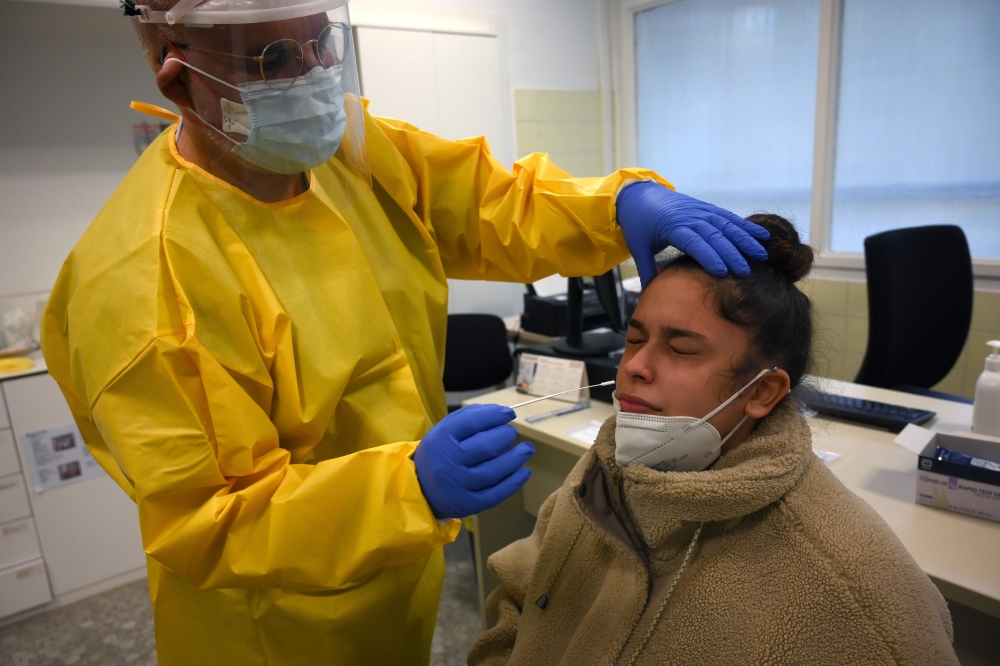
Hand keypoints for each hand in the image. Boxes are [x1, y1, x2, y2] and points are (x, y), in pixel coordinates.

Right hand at [414, 404, 533, 518]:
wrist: (421, 488)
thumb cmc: (440, 453)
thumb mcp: (445, 430)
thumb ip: (471, 417)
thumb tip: (503, 412)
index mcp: (440, 439)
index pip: (472, 422)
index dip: (495, 416)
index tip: (510, 414)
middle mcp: (448, 463)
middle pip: (486, 447)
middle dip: (506, 436)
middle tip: (511, 433)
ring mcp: (458, 486)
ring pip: (494, 471)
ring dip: (516, 458)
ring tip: (526, 449)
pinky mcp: (468, 504)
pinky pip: (496, 493)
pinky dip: (514, 482)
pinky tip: (524, 471)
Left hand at [616, 181, 769, 286]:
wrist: (639, 196)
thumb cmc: (638, 224)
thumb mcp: (639, 247)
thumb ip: (646, 270)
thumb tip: (650, 295)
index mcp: (672, 227)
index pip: (694, 243)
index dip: (708, 256)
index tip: (722, 272)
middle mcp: (690, 217)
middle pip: (714, 235)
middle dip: (731, 253)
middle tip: (745, 272)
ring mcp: (700, 210)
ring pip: (727, 225)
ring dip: (745, 240)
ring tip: (761, 255)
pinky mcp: (706, 208)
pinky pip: (729, 217)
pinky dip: (746, 226)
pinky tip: (762, 236)